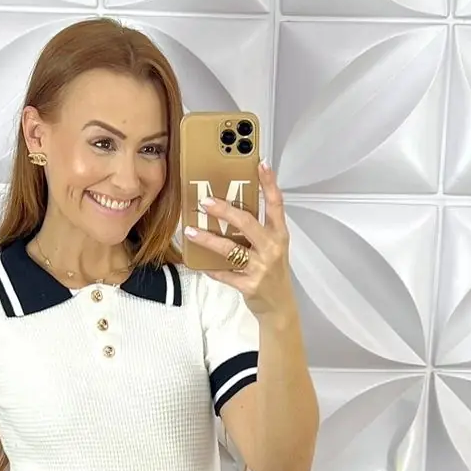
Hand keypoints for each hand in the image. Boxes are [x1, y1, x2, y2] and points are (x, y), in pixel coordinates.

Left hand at [185, 160, 294, 319]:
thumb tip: (231, 210)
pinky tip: (197, 263)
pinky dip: (209, 268)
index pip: (276, 204)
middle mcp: (271, 248)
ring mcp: (261, 267)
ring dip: (208, 239)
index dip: (269, 183)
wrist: (279, 306)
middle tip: (205, 201)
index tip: (261, 164)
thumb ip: (258, 230)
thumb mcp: (273, 248)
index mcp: (279, 235)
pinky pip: (224, 274)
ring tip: (191, 231)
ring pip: (230, 249)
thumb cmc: (273, 273)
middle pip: (247, 223)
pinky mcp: (249, 285)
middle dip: (225, 211)